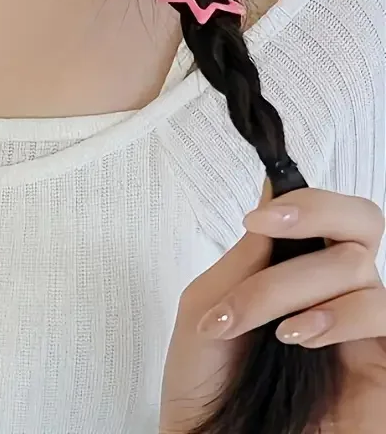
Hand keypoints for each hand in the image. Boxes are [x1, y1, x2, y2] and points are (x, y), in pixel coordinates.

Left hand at [160, 182, 385, 432]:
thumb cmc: (204, 383)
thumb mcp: (209, 306)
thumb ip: (246, 256)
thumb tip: (274, 189)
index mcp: (295, 273)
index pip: (326, 216)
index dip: (303, 199)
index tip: (256, 216)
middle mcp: (334, 294)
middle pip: (362, 221)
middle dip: (314, 210)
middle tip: (265, 224)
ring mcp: (361, 329)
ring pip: (356, 265)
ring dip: (287, 284)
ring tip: (249, 322)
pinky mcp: (381, 366)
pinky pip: (381, 313)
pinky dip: (334, 315)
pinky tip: (295, 338)